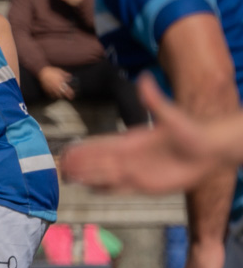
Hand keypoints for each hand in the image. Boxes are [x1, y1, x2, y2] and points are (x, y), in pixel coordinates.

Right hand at [37, 66, 75, 101]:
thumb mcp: (60, 71)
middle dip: (68, 96)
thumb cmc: (52, 71)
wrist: (43, 72)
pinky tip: (55, 96)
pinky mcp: (47, 89)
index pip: (68, 89)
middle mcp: (57, 86)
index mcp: (61, 81)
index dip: (71, 93)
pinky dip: (54, 96)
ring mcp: (52, 88)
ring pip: (58, 95)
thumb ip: (66, 74)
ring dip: (61, 96)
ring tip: (63, 96)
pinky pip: (51, 95)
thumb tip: (70, 77)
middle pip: (64, 93)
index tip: (73, 94)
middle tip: (70, 98)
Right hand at [60, 76, 229, 193]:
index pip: (101, 144)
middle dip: (78, 164)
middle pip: (97, 161)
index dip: (83, 148)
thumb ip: (154, 100)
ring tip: (66, 178)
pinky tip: (90, 189)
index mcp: (131, 139)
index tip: (67, 150)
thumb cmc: (193, 132)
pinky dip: (103, 189)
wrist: (209, 151)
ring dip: (86, 176)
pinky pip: (118, 188)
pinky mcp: (145, 184)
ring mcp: (136, 171)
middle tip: (59, 167)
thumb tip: (143, 78)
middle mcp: (129, 156)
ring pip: (103, 175)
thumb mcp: (172, 115)